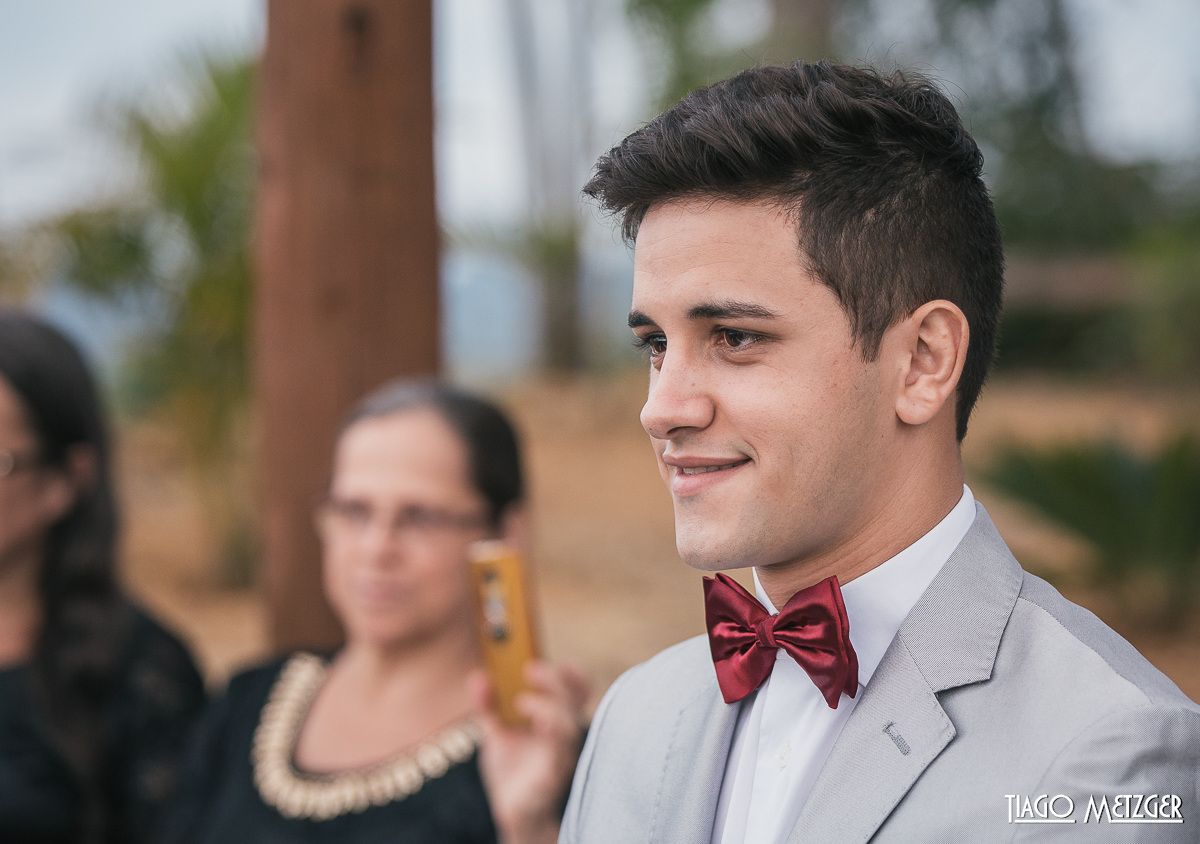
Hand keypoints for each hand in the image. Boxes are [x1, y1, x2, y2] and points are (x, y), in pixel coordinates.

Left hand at [470, 660, 589, 843]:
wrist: (512, 811)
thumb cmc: (513, 770)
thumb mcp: (496, 732)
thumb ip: (488, 706)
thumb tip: (478, 677)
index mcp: (555, 716)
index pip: (574, 687)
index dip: (569, 670)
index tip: (545, 659)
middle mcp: (564, 730)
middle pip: (573, 696)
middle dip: (554, 678)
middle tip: (530, 669)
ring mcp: (562, 751)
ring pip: (570, 720)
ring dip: (550, 704)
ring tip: (523, 701)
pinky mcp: (555, 771)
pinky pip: (562, 748)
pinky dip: (553, 729)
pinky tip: (538, 723)